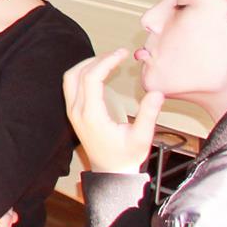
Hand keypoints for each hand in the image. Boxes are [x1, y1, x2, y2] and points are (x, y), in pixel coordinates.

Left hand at [63, 50, 162, 174]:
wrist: (110, 173)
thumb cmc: (126, 156)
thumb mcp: (142, 138)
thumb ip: (148, 115)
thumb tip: (157, 93)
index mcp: (92, 116)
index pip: (91, 78)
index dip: (106, 61)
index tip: (122, 53)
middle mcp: (77, 112)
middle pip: (77, 74)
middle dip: (97, 59)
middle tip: (117, 54)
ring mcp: (72, 112)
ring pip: (70, 78)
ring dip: (87, 65)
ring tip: (109, 60)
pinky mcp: (74, 113)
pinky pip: (71, 86)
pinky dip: (83, 73)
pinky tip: (101, 72)